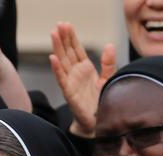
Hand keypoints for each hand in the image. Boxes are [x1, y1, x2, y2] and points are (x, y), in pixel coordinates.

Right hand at [48, 22, 115, 137]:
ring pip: (62, 63)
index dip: (71, 37)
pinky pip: (62, 80)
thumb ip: (109, 63)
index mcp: (85, 69)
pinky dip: (56, 69)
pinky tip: (52, 58)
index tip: (66, 25)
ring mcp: (71, 83)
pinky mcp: (70, 94)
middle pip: (67, 53)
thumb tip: (109, 45)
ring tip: (53, 35)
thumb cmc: (102, 102)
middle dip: (63, 39)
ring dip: (57, 49)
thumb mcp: (109, 79)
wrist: (100, 123)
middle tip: (58, 25)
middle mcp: (76, 74)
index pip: (76, 49)